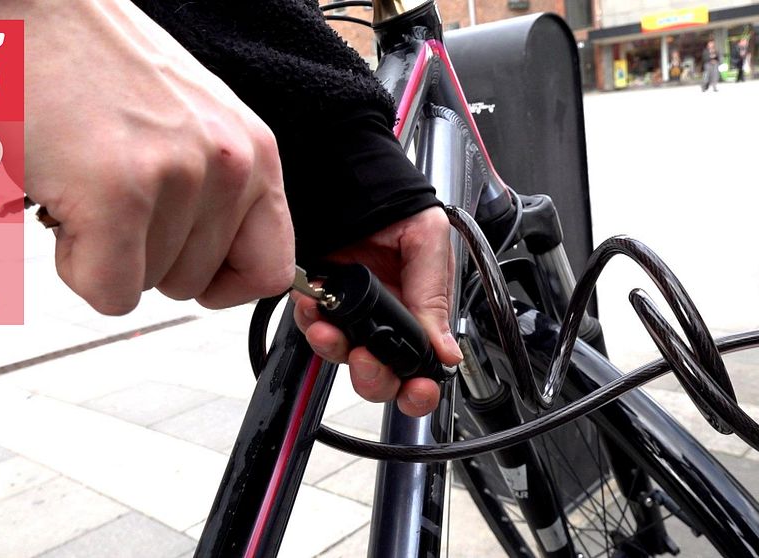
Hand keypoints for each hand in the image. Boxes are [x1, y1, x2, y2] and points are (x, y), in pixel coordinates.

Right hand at [0, 0, 293, 313]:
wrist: (33, 7)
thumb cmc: (100, 67)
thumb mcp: (193, 129)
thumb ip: (219, 194)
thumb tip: (223, 272)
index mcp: (255, 152)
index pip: (271, 269)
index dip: (223, 283)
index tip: (191, 270)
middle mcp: (230, 165)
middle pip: (194, 285)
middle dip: (144, 256)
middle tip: (112, 192)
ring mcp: (178, 177)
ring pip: (146, 288)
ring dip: (105, 250)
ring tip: (87, 182)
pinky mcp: (119, 194)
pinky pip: (110, 293)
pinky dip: (76, 267)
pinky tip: (67, 206)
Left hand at [293, 208, 462, 416]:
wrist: (355, 177)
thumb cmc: (397, 206)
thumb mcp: (428, 243)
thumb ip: (435, 297)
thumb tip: (447, 352)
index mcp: (420, 313)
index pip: (423, 368)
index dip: (420, 389)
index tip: (417, 389)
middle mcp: (385, 320)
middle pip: (380, 375)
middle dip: (374, 377)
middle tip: (368, 359)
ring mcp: (351, 314)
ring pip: (341, 356)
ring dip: (335, 349)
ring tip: (330, 329)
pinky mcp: (322, 300)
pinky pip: (312, 325)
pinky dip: (311, 320)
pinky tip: (314, 304)